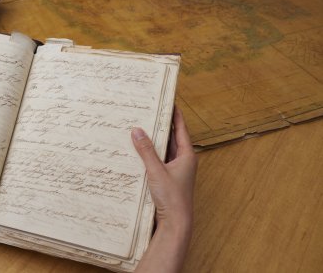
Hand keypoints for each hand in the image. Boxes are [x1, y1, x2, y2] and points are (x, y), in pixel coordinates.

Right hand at [132, 107, 196, 272]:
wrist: (175, 224)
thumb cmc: (172, 198)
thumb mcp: (156, 171)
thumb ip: (146, 151)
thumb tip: (137, 130)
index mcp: (186, 155)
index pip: (180, 128)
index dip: (174, 113)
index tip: (168, 99)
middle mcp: (182, 161)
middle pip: (170, 137)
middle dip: (160, 125)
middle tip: (148, 110)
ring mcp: (174, 170)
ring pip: (162, 150)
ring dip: (152, 140)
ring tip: (139, 126)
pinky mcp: (165, 179)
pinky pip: (156, 161)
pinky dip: (148, 154)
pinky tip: (137, 151)